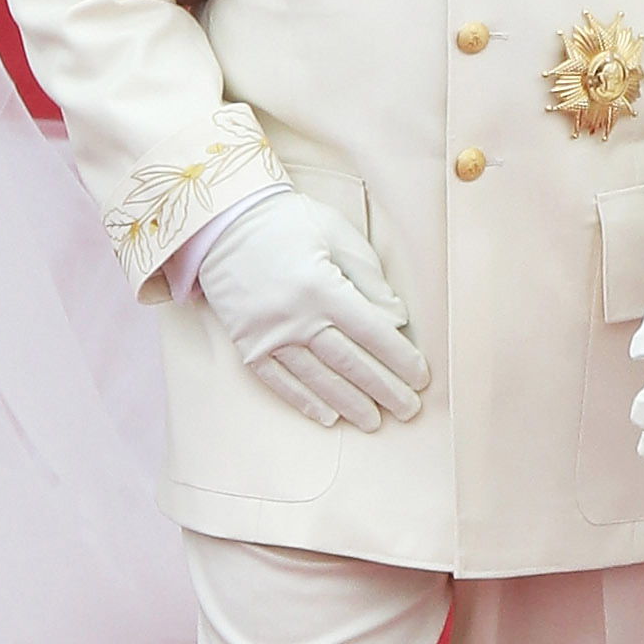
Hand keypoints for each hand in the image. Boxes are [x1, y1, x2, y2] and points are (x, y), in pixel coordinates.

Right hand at [196, 188, 428, 430]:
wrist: (223, 222)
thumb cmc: (287, 223)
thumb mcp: (337, 234)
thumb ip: (370, 278)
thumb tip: (396, 320)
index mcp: (323, 287)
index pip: (373, 333)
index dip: (400, 359)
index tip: (420, 378)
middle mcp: (297, 317)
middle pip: (351, 364)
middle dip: (384, 390)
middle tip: (408, 410)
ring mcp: (269, 335)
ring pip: (318, 379)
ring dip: (349, 403)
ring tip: (373, 420)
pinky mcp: (247, 344)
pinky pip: (279, 381)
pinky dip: (305, 401)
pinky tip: (327, 416)